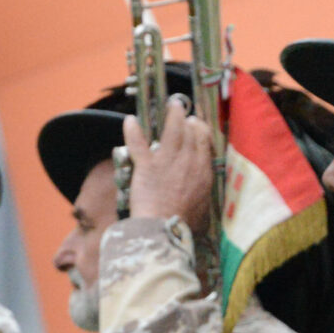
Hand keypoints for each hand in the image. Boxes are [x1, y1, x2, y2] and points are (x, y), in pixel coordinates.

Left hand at [120, 98, 213, 232]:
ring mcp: (167, 161)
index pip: (204, 141)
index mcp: (202, 172)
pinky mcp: (147, 166)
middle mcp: (188, 161)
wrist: (164, 228)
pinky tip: (129, 121)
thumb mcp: (202, 212)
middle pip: (191, 130)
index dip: (199, 130)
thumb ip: (201, 202)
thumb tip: (202, 208)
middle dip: (187, 118)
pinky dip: (132, 131)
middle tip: (181, 112)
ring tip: (171, 104)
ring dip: (171, 114)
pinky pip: (139, 143)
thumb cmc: (183, 225)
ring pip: (172, 128)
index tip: (195, 126)